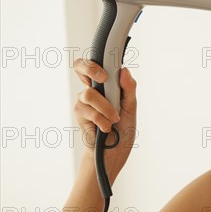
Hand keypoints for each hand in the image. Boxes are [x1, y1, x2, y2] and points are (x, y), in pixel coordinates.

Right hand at [73, 58, 137, 179]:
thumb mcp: (131, 107)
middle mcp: (91, 90)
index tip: (108, 69)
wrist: (115, 151)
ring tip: (114, 118)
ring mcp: (83, 102)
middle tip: (103, 79)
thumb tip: (125, 71)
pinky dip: (103, 120)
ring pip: (89, 94)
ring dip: (107, 108)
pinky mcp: (80, 115)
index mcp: (105, 84)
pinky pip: (90, 111)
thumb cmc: (123, 128)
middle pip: (79, 66)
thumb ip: (129, 89)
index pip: (95, 63)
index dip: (97, 59)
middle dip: (90, 68)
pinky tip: (107, 127)